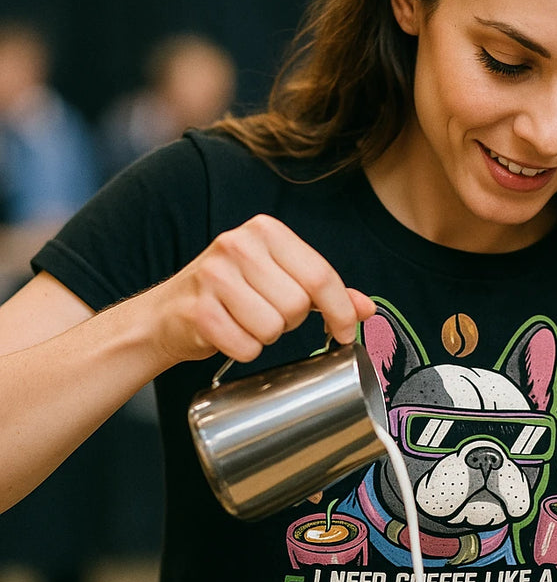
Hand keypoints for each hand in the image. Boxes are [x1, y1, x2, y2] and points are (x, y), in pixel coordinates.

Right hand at [148, 214, 374, 365]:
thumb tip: (366, 309)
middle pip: (297, 305)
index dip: (340, 311)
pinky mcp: (197, 311)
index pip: (320, 275)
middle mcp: (238, 244)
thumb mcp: (279, 279)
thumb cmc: (231, 294)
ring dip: (266, 336)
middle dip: (291, 322)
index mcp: (265, 230)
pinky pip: (246, 347)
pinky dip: (243, 350)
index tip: (345, 332)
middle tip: (270, 316)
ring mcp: (213, 276)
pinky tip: (228, 334)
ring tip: (247, 322)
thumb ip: (325, 290)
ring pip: (273, 328)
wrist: (165, 314)